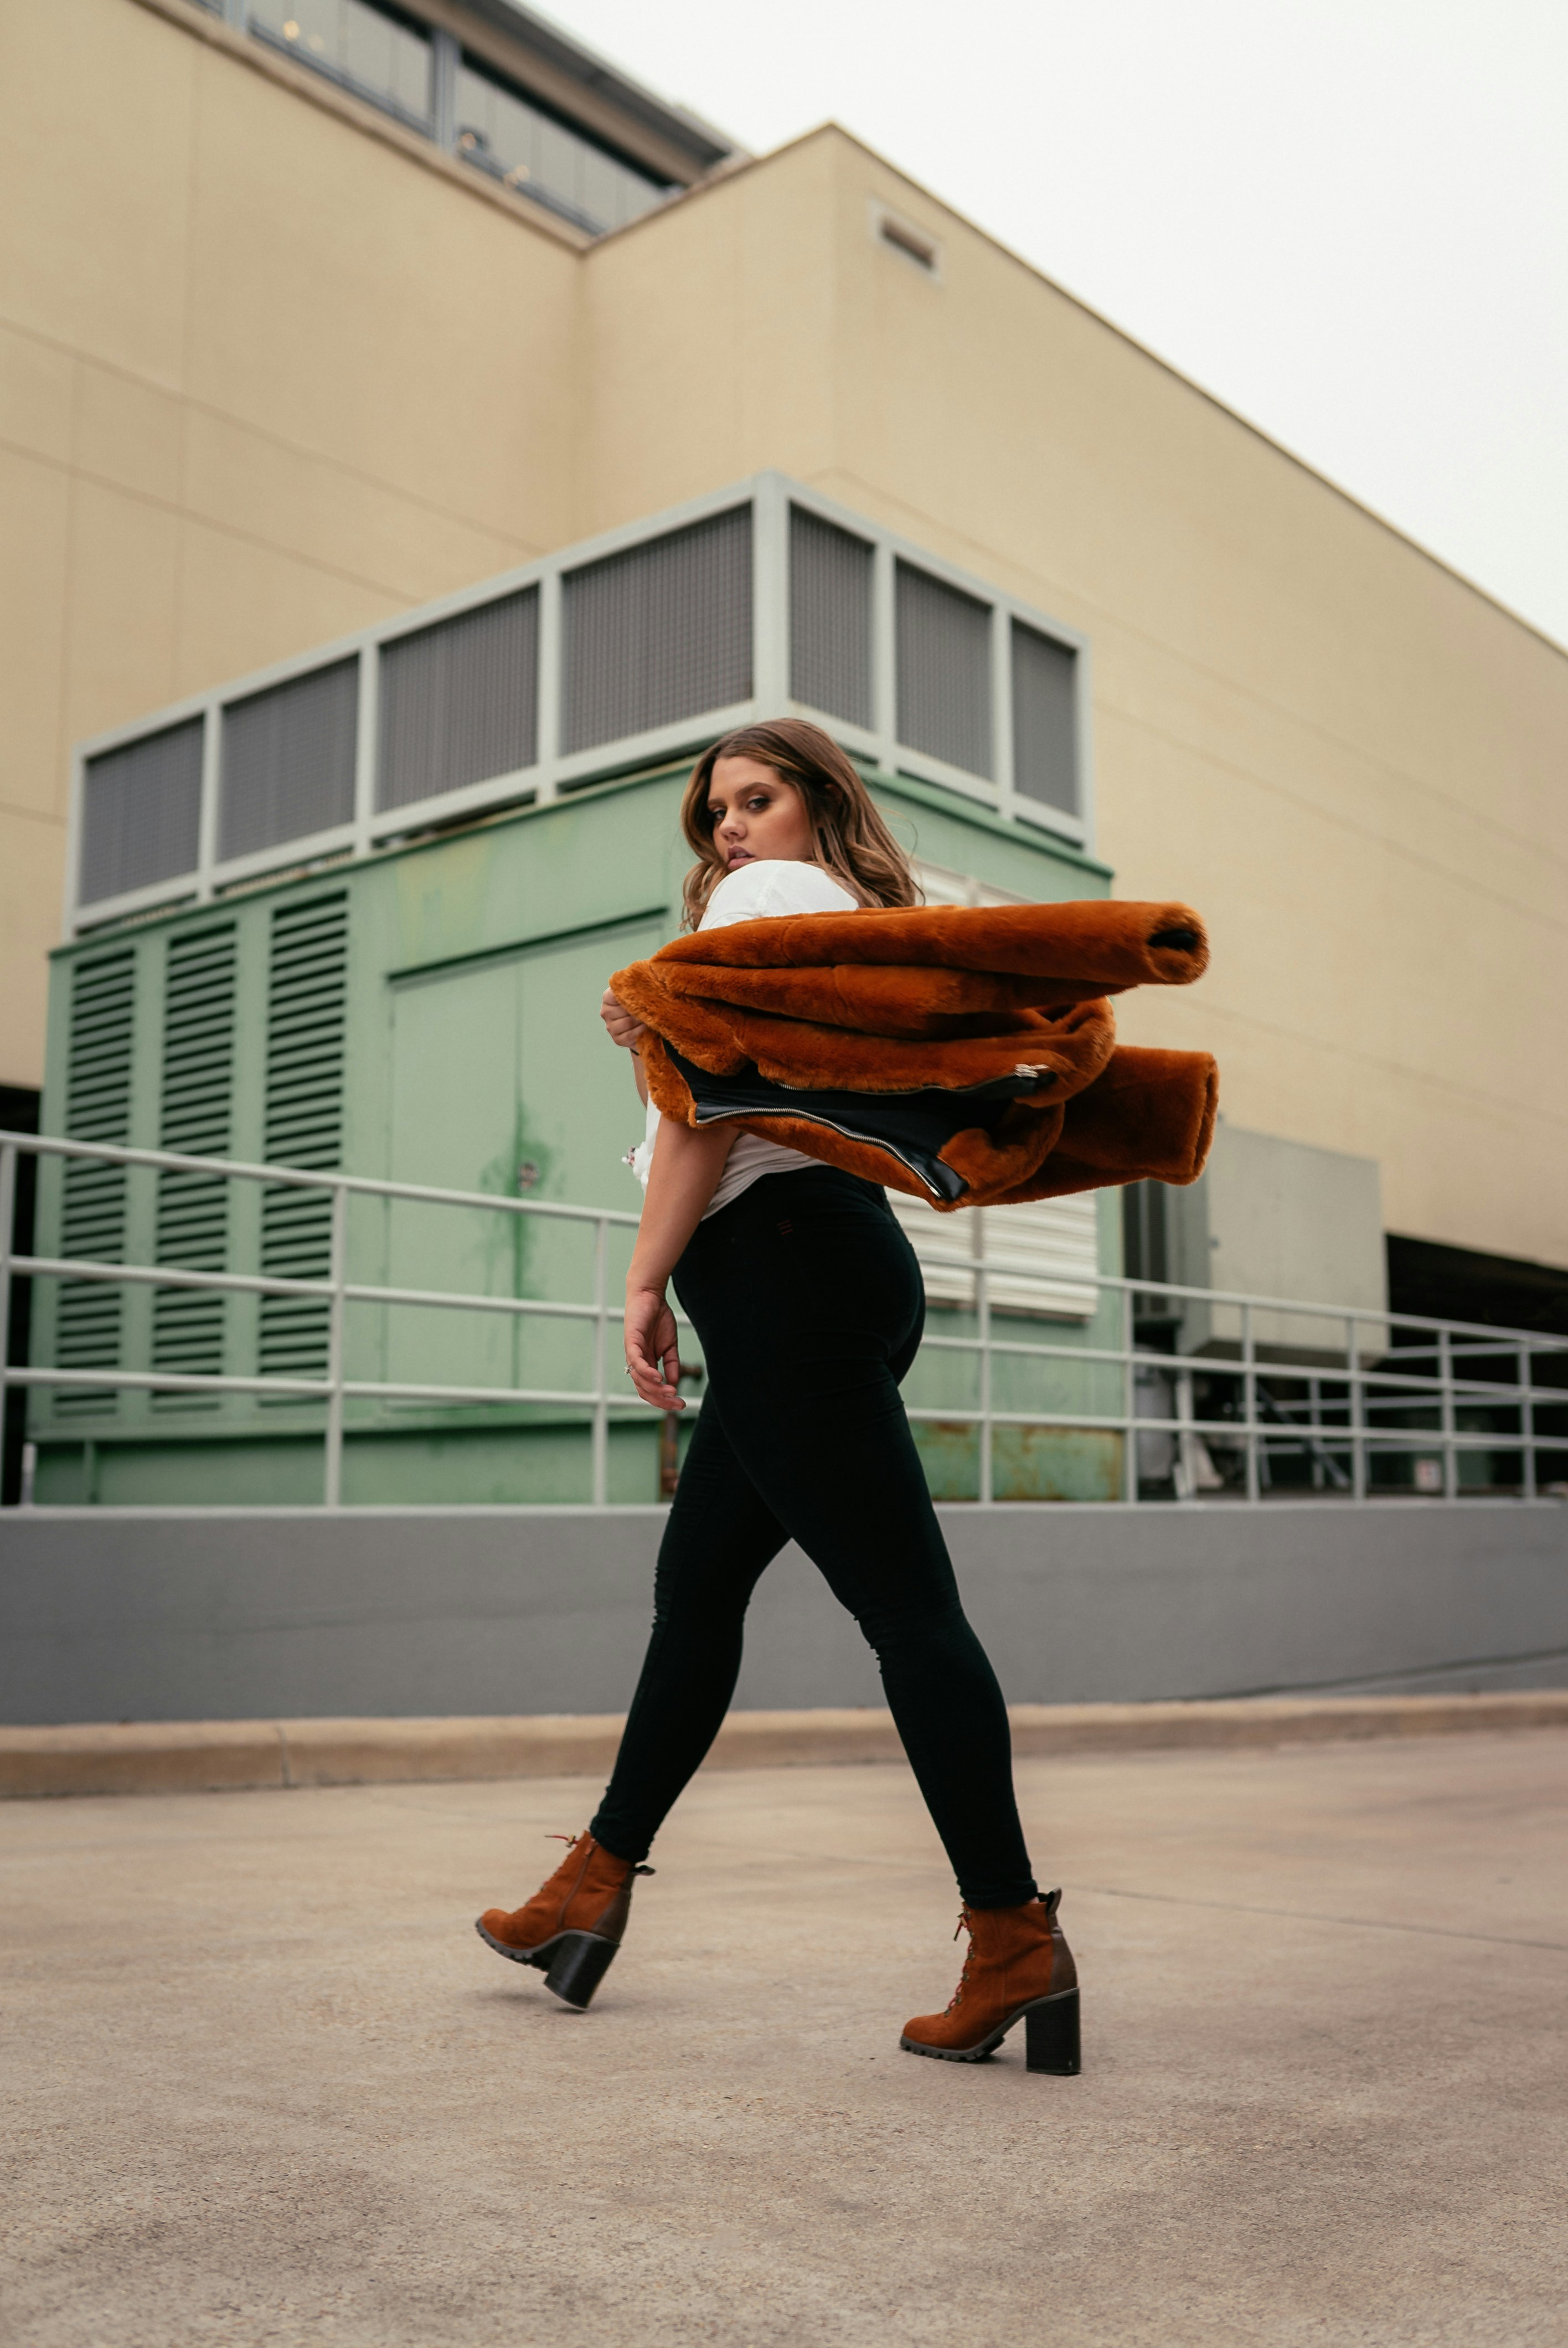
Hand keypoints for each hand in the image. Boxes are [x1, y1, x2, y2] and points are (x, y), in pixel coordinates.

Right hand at [601, 986, 645, 1051]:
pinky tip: (646, 1026)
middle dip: (638, 1008)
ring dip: (641, 1020)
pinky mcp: (617, 1039)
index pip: (616, 992)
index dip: (631, 993)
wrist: (646, 1026)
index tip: (642, 994)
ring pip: (627, 1022)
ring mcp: (610, 1027)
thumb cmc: (641, 1005)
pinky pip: (630, 1034)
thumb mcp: (638, 994)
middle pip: (623, 1008)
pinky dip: (640, 1030)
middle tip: (650, 1007)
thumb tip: (644, 981)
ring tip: (649, 1017)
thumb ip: (637, 987)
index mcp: (608, 997)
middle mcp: (605, 1012)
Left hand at [624, 1282, 682, 1407]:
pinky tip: (659, 1378)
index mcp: (645, 1364)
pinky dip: (646, 1372)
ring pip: (639, 1379)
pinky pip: (636, 1362)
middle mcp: (636, 1362)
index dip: (664, 1399)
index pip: (650, 1389)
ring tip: (672, 1392)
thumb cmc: (658, 1318)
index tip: (681, 1404)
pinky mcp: (631, 1341)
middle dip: (661, 1400)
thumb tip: (673, 1383)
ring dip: (656, 1389)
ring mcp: (632, 1353)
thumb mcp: (670, 1346)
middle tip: (678, 1404)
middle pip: (644, 1390)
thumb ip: (671, 1364)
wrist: (650, 1295)